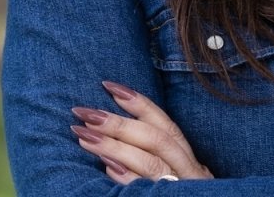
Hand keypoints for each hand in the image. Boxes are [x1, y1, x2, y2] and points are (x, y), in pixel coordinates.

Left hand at [70, 81, 213, 183]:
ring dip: (115, 148)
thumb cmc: (171, 190)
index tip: (108, 86)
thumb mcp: (170, 169)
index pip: (164, 124)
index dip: (138, 103)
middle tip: (85, 113)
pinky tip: (107, 168)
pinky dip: (127, 178)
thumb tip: (106, 125)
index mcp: (186, 156)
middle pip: (155, 140)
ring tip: (85, 137)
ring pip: (150, 163)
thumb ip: (147, 149)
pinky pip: (147, 189)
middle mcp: (188, 169)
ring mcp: (181, 187)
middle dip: (118, 125)